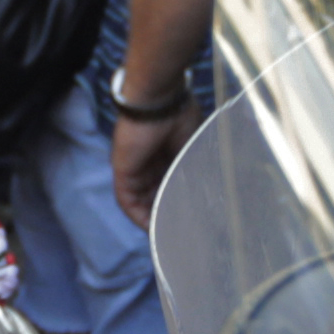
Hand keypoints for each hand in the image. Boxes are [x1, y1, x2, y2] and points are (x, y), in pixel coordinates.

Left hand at [109, 95, 204, 224]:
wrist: (159, 98)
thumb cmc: (179, 114)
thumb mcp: (193, 146)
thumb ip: (194, 167)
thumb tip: (210, 191)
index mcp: (165, 152)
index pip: (170, 183)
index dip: (178, 200)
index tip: (193, 217)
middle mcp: (148, 161)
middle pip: (154, 194)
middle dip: (166, 213)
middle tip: (181, 232)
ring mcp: (133, 167)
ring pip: (141, 200)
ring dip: (153, 219)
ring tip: (168, 235)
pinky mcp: (122, 171)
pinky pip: (128, 200)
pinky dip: (139, 216)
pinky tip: (152, 229)